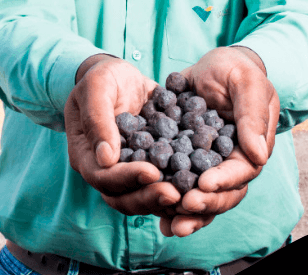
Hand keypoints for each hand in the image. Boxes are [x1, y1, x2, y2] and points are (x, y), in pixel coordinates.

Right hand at [64, 54, 181, 216]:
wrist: (122, 77)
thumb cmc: (104, 78)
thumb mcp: (97, 88)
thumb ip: (98, 120)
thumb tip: (106, 158)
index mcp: (86, 154)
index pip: (102, 176)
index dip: (127, 178)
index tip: (153, 173)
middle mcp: (105, 168)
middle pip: (122, 196)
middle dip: (148, 197)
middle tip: (175, 195)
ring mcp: (127, 168)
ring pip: (141, 194)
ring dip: (163, 197)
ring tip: (187, 194)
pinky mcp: (147, 163)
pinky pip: (159, 181)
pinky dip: (174, 184)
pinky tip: (194, 182)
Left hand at [159, 46, 279, 236]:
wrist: (213, 67)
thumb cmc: (235, 70)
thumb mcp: (246, 83)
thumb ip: (252, 115)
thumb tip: (258, 155)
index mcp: (248, 147)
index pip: (241, 171)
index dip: (224, 180)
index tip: (204, 184)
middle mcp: (228, 162)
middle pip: (221, 192)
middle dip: (204, 203)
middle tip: (182, 208)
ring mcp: (206, 164)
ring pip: (200, 195)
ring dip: (186, 213)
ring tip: (169, 224)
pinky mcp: (184, 159)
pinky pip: (178, 182)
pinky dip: (168, 198)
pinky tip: (154, 211)